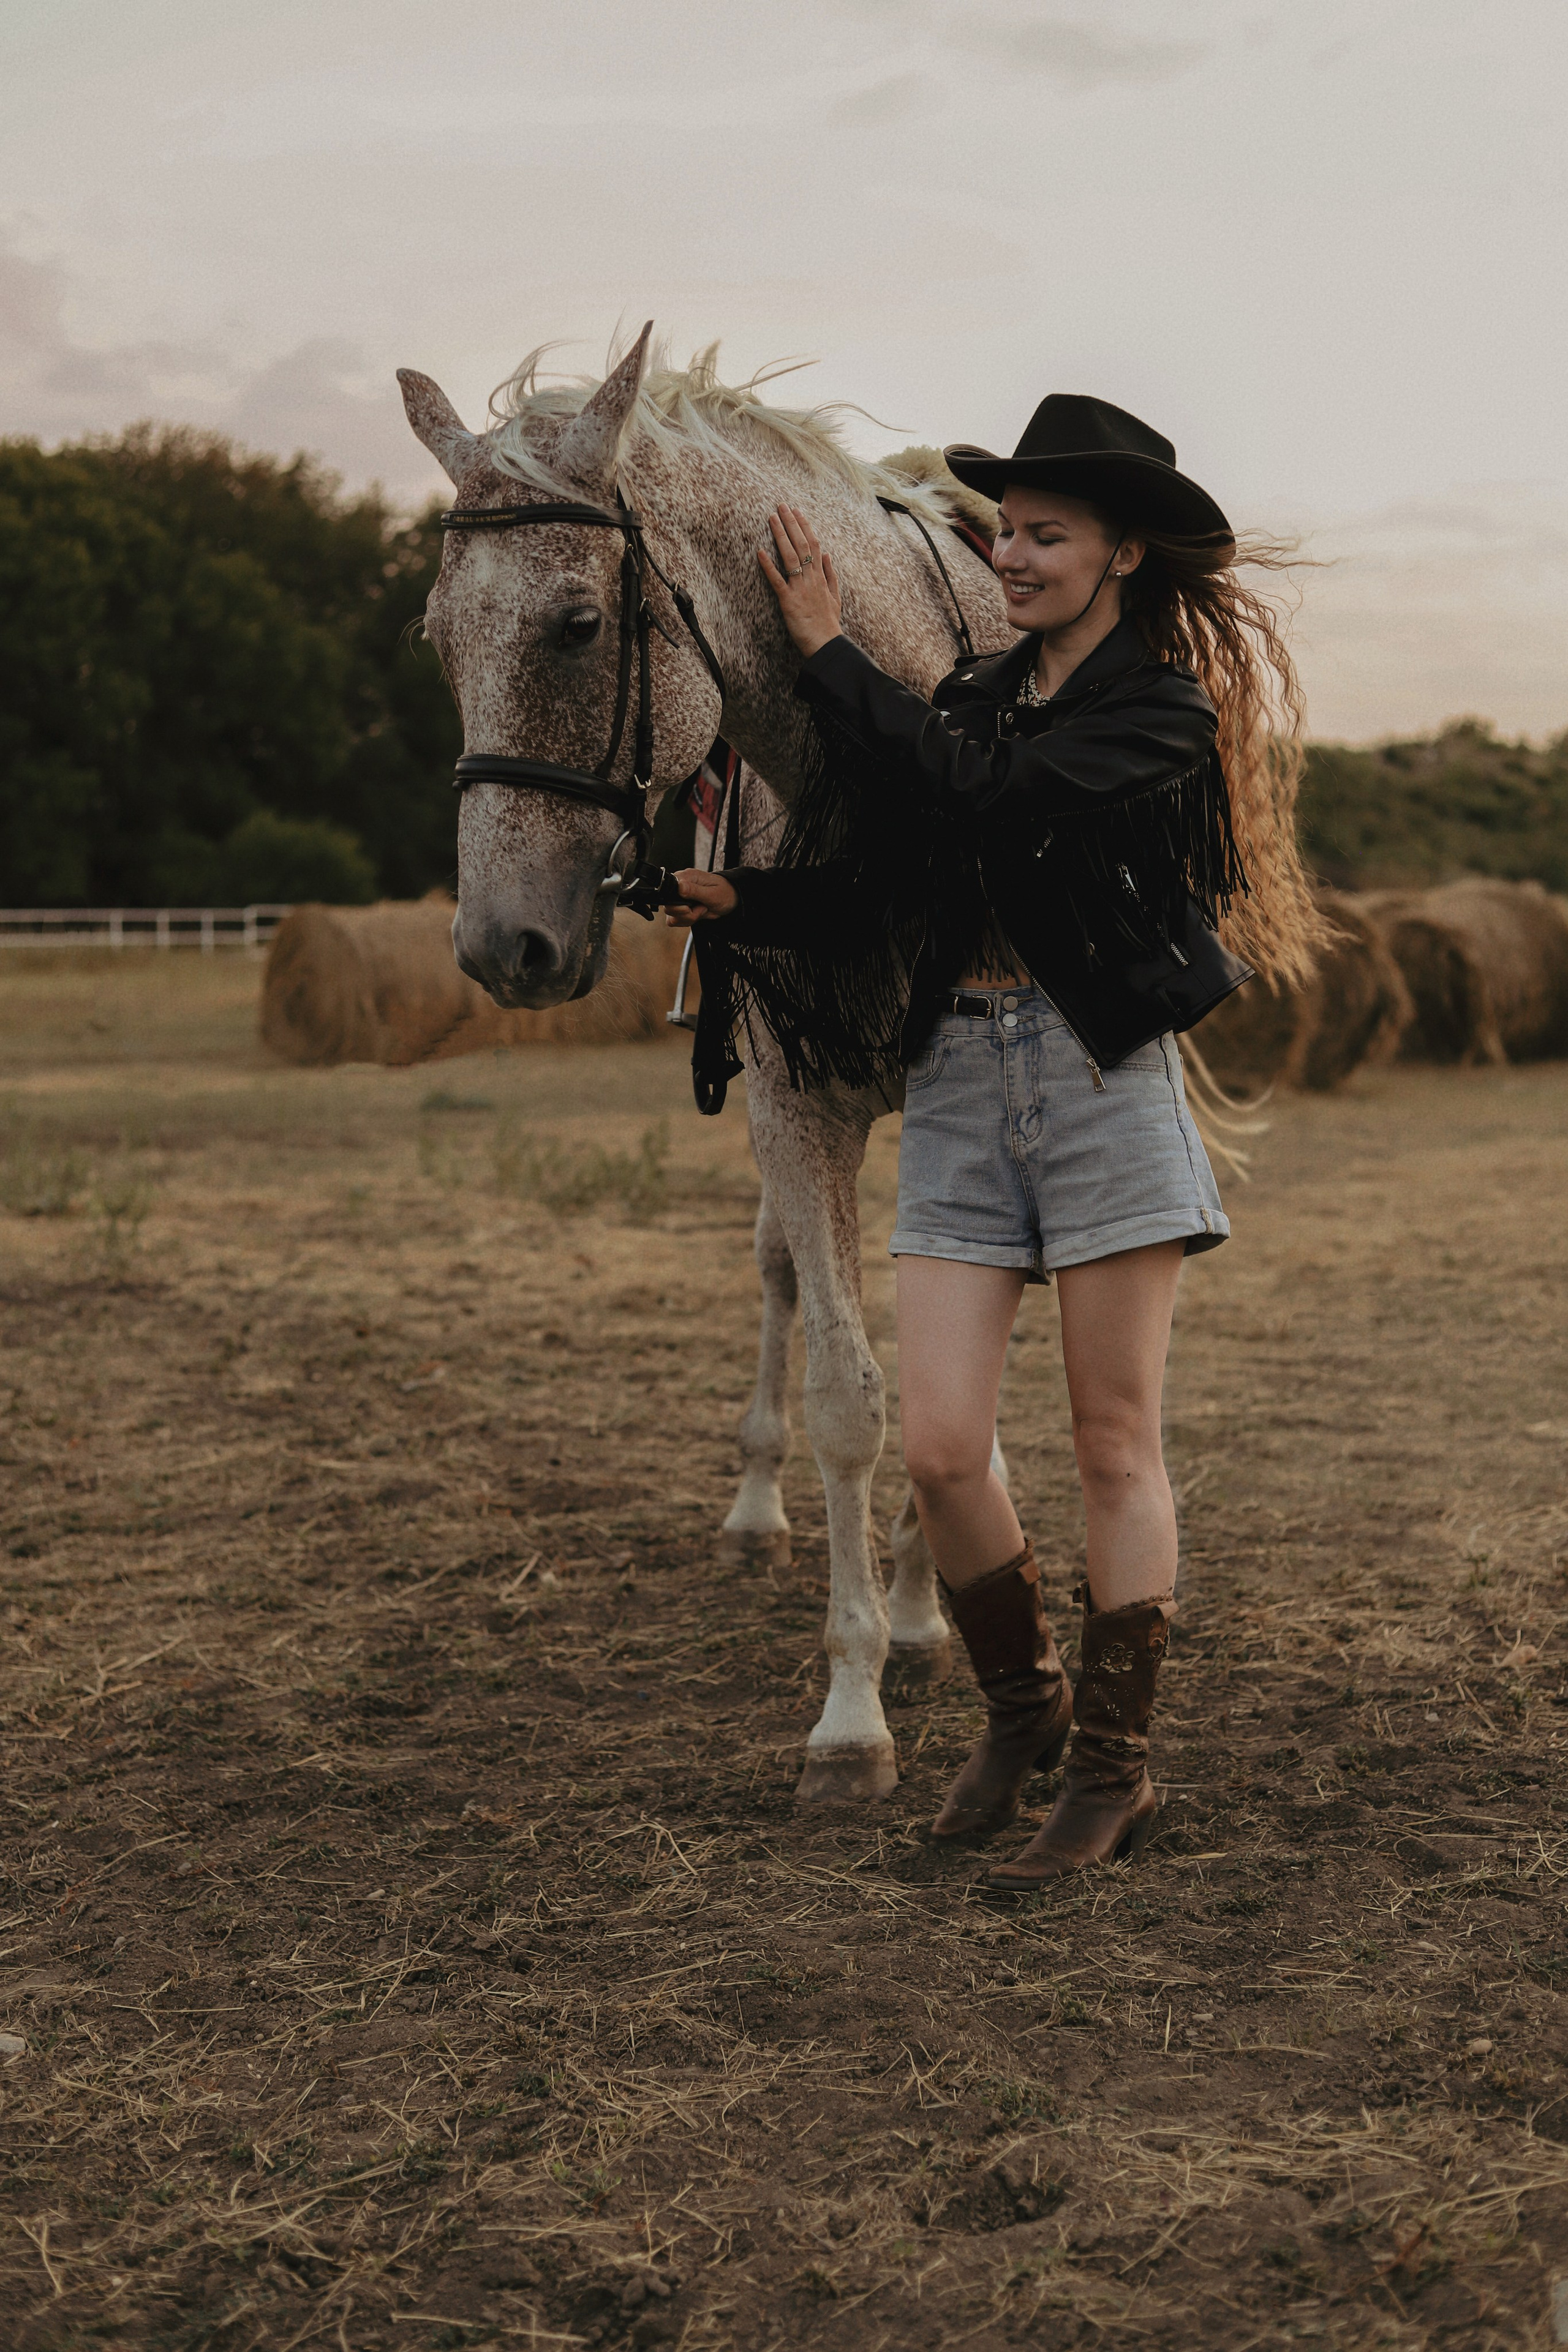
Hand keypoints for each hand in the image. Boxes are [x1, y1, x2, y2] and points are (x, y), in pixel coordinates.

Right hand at [663, 868, 738, 926]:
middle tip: (702, 907)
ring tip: (701, 909)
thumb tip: (679, 886)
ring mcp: (679, 898)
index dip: (678, 904)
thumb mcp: (712, 893)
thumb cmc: (725, 892)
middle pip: (668, 907)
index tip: (692, 906)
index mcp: (685, 877)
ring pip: (671, 916)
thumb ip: (694, 891)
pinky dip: (687, 921)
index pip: (668, 891)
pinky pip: (676, 919)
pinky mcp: (681, 907)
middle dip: (686, 914)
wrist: (731, 898)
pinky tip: (698, 913)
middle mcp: (679, 886)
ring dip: (688, 918)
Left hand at [758, 503, 842, 657]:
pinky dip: (768, 566)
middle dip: (791, 523)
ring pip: (790, 556)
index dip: (805, 526)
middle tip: (782, 506)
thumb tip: (828, 554)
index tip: (797, 511)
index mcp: (820, 576)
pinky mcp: (788, 601)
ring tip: (772, 518)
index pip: (813, 544)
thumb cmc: (829, 623)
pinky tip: (759, 552)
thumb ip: (831, 575)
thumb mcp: (835, 597)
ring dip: (780, 535)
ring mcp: (800, 588)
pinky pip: (777, 581)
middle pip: (801, 544)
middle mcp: (811, 578)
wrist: (826, 644)